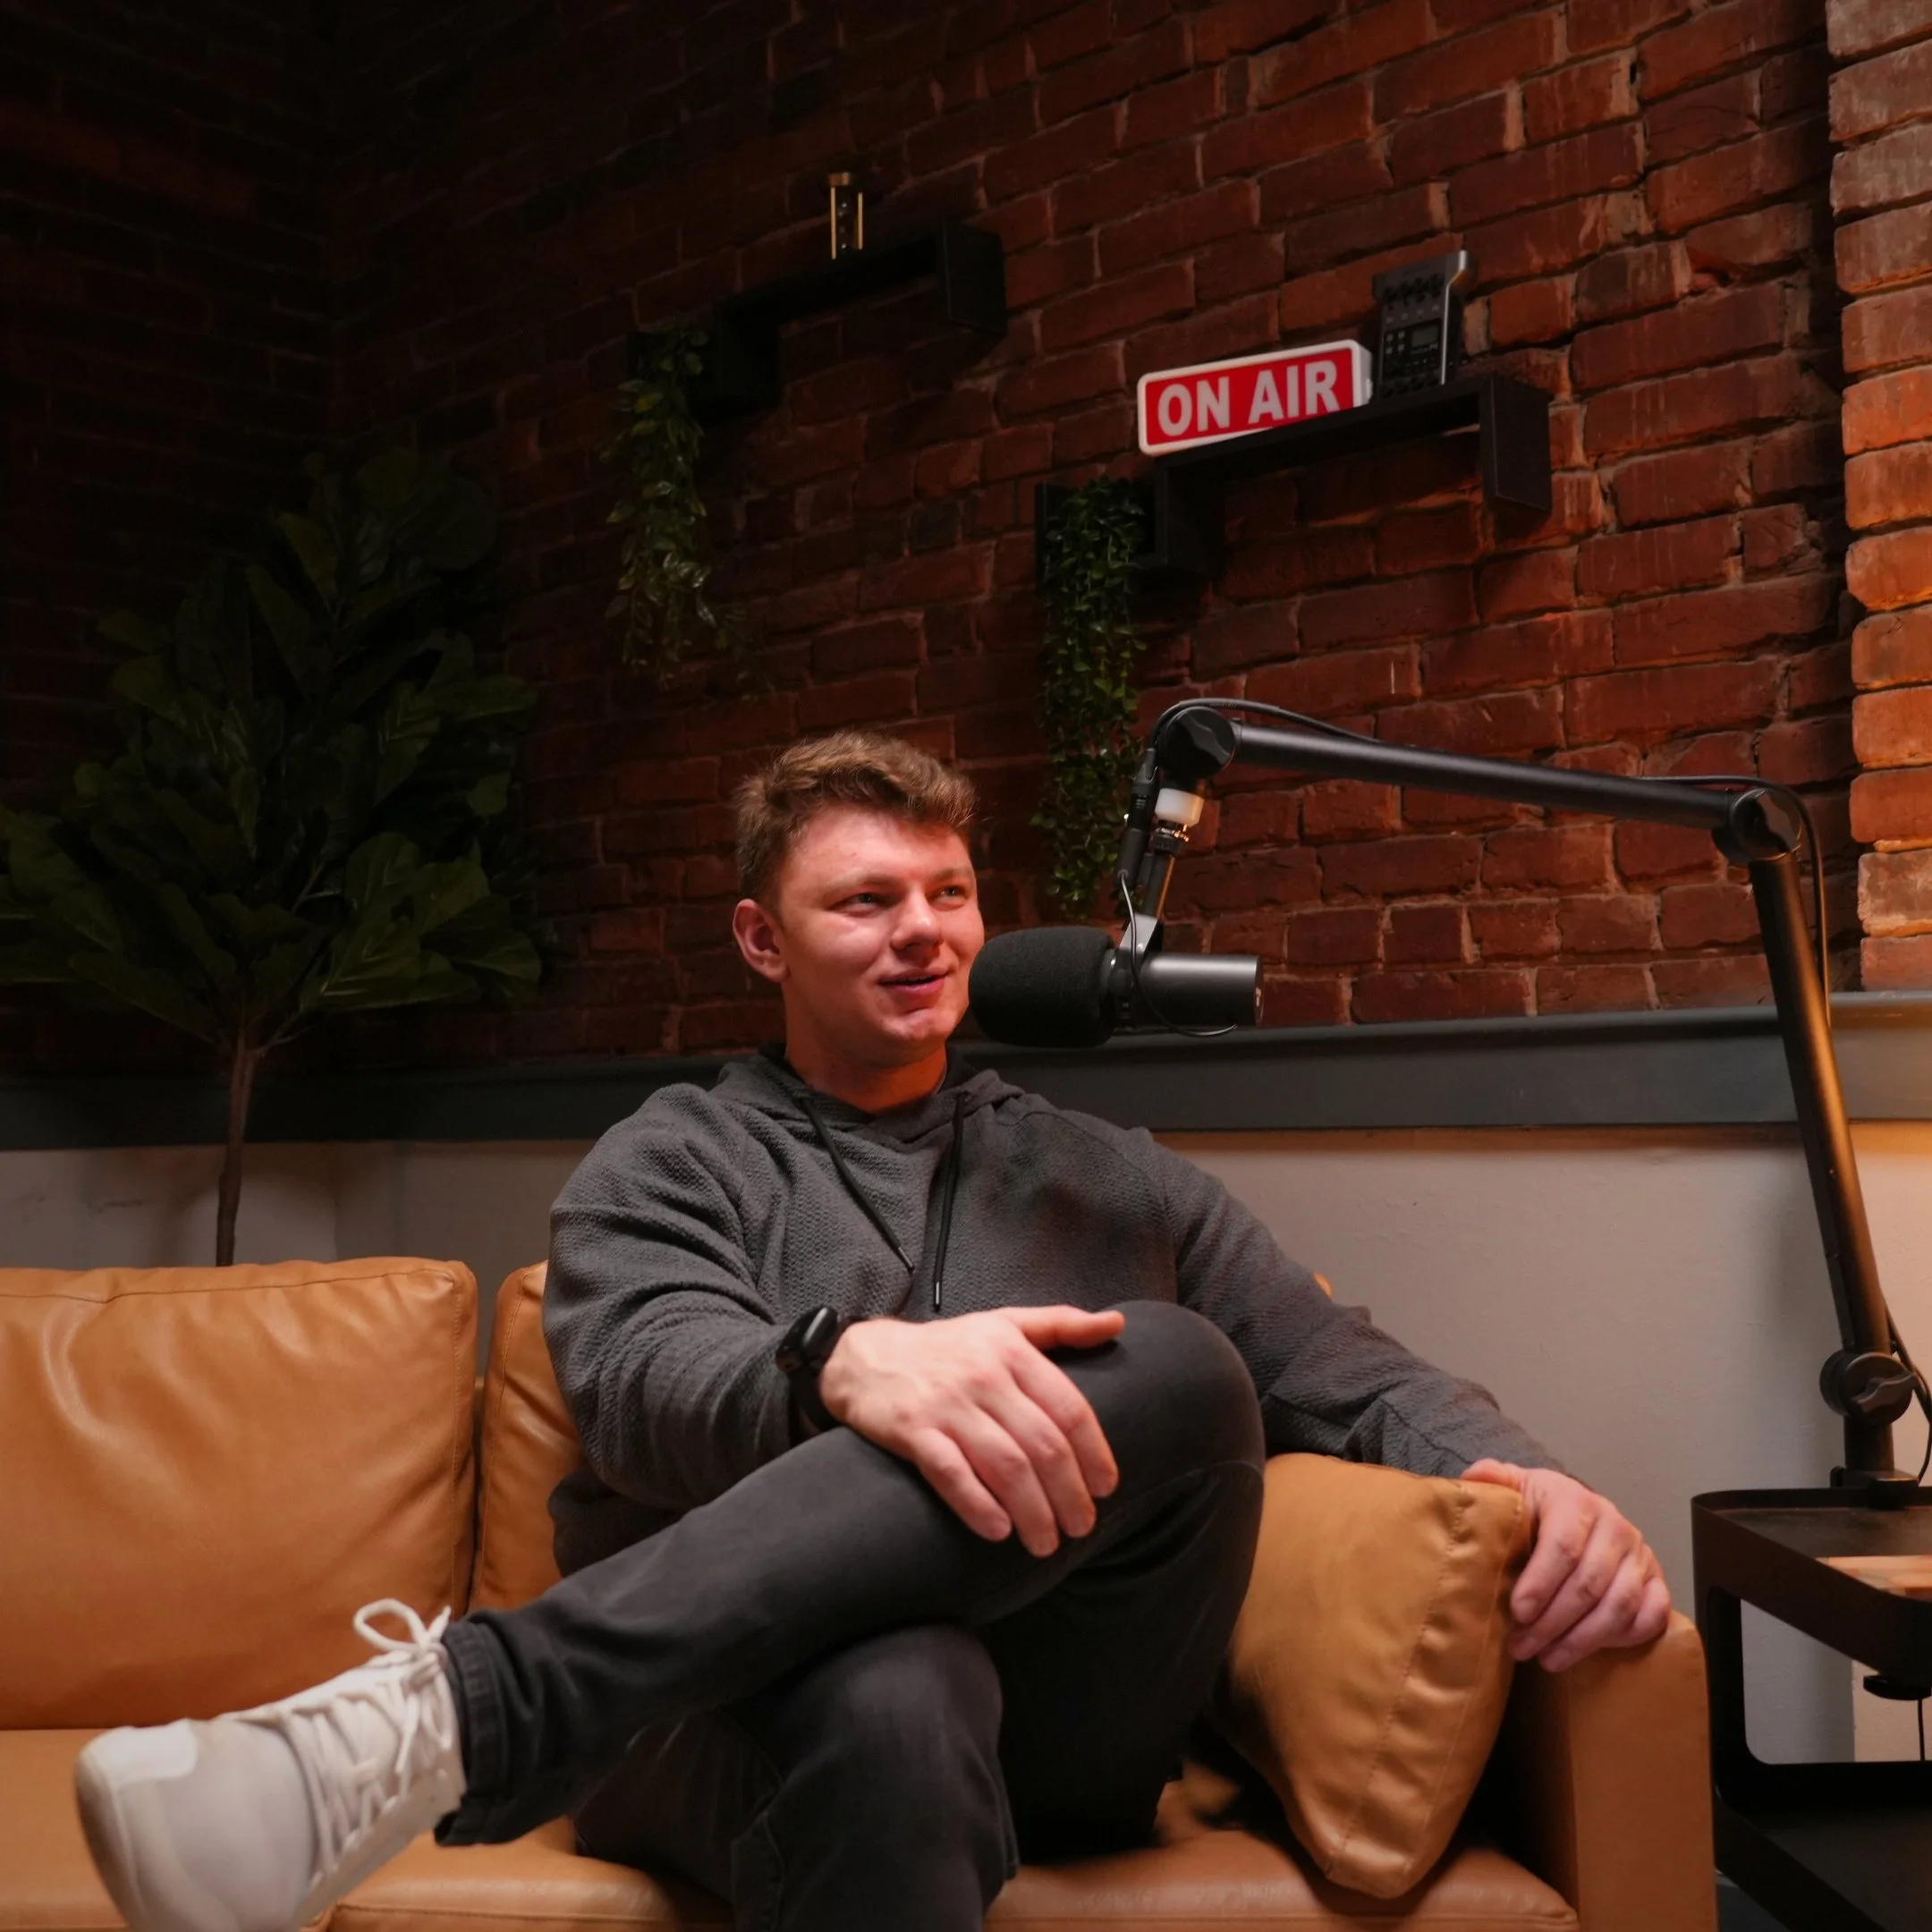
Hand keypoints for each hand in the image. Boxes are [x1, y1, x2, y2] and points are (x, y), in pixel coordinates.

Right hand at [818, 1306, 1124, 1557]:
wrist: (866, 1357)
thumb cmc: (947, 1348)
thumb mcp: (1005, 1323)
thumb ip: (1062, 1325)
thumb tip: (1117, 1325)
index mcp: (1013, 1351)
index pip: (1069, 1410)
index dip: (1094, 1454)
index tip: (1106, 1488)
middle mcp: (984, 1376)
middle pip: (1043, 1445)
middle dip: (1069, 1495)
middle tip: (1082, 1527)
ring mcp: (947, 1405)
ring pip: (1006, 1466)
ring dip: (1033, 1512)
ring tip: (1046, 1543)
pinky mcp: (912, 1431)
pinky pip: (952, 1474)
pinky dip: (978, 1506)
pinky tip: (998, 1531)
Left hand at [1462, 1460, 1670, 1671]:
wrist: (1576, 1513)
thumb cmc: (1536, 1508)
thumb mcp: (1512, 1488)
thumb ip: (1491, 1480)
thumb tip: (1476, 1477)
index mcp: (1576, 1501)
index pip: (1563, 1546)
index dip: (1540, 1584)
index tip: (1517, 1612)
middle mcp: (1615, 1526)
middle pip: (1588, 1584)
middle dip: (1552, 1622)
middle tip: (1521, 1646)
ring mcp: (1640, 1555)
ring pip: (1618, 1607)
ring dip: (1580, 1640)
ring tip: (1546, 1658)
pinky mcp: (1656, 1582)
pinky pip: (1650, 1617)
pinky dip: (1621, 1639)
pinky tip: (1586, 1651)